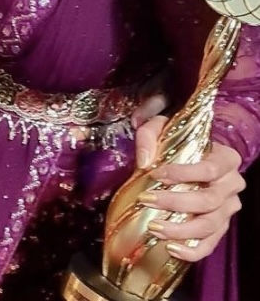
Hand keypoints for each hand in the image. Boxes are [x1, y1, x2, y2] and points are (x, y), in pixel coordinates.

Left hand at [136, 122, 243, 261]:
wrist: (197, 155)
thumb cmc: (180, 141)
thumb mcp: (162, 127)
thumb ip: (150, 136)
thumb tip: (144, 161)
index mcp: (226, 159)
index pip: (208, 169)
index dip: (183, 174)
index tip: (156, 174)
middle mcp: (233, 185)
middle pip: (208, 200)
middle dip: (175, 203)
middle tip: (147, 200)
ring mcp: (229, 208)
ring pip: (209, 225)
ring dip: (180, 229)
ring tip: (154, 227)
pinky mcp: (221, 227)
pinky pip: (210, 243)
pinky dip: (192, 250)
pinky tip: (171, 248)